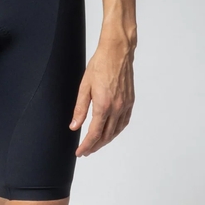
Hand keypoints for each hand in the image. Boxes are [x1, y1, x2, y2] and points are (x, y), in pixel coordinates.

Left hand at [70, 33, 134, 155]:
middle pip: (106, 136)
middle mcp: (116, 108)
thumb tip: (74, 126)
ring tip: (96, 144)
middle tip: (86, 150)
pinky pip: (124, 122)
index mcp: (103, 105)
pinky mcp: (130, 102)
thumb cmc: (100, 65)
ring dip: (106, 141)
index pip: (94, 134)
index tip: (80, 152)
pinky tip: (111, 131)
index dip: (86, 145)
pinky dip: (116, 131)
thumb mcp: (84, 86)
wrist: (117, 52)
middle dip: (95, 146)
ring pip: (116, 131)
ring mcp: (125, 106)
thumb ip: (80, 108)